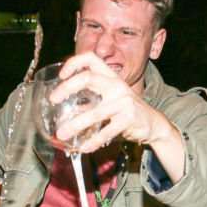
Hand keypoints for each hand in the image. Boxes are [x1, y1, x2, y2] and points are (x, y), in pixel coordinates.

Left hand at [51, 52, 178, 154]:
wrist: (153, 124)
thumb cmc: (126, 111)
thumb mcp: (108, 102)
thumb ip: (89, 104)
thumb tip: (64, 113)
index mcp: (111, 77)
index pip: (91, 59)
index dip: (74, 63)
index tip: (60, 76)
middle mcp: (117, 85)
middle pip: (88, 78)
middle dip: (67, 88)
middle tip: (53, 99)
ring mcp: (124, 101)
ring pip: (94, 112)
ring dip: (75, 124)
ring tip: (62, 134)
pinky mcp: (129, 118)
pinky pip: (107, 131)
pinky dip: (94, 141)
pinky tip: (84, 148)